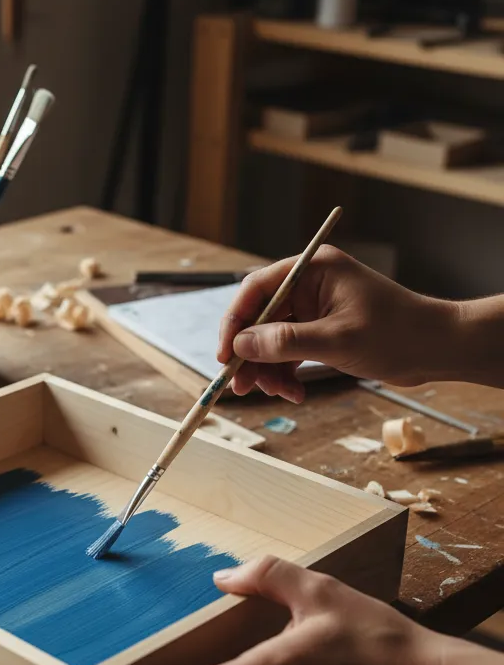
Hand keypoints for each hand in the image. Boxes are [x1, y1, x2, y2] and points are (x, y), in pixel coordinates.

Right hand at [216, 246, 457, 401]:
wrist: (439, 349)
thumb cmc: (398, 334)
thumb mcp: (337, 340)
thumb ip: (285, 342)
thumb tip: (241, 345)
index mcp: (313, 270)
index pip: (256, 289)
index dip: (235, 323)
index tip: (225, 355)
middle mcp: (309, 285)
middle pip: (259, 318)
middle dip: (250, 354)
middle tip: (241, 385)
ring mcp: (314, 309)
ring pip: (271, 339)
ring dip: (268, 369)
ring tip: (277, 394)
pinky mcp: (321, 331)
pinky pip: (289, 351)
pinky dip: (286, 373)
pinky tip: (293, 393)